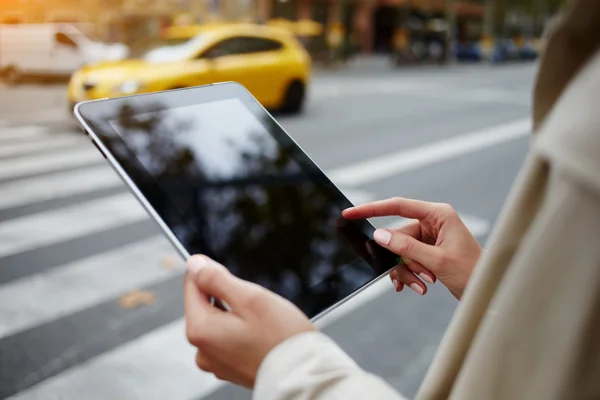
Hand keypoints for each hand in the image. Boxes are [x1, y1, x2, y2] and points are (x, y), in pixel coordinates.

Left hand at [184, 255, 315, 387]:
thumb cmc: (281, 338)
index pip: (192, 285)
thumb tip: (194, 264)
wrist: (303, 375)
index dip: (213, 272)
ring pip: (220, 322)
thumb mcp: (250, 297)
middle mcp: (202, 350)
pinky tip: (263, 336)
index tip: (234, 275)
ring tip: (263, 322)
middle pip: (206, 305)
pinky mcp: (230, 369)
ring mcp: (216, 362)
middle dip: (229, 296)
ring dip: (238, 314)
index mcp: (200, 330)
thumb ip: (217, 278)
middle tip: (257, 304)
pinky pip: (230, 340)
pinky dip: (244, 332)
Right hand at [343, 197, 482, 299]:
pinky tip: (420, 286)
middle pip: (398, 236)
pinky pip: (407, 259)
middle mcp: (433, 222)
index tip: (351, 213)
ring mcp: (430, 237)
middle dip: (402, 260)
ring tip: (423, 284)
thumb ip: (406, 247)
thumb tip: (379, 235)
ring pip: (401, 251)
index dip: (372, 209)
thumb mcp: (437, 261)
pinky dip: (410, 273)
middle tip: (412, 277)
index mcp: (438, 214)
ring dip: (408, 270)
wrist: (488, 292)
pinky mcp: (428, 251)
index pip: (398, 206)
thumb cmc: (473, 272)